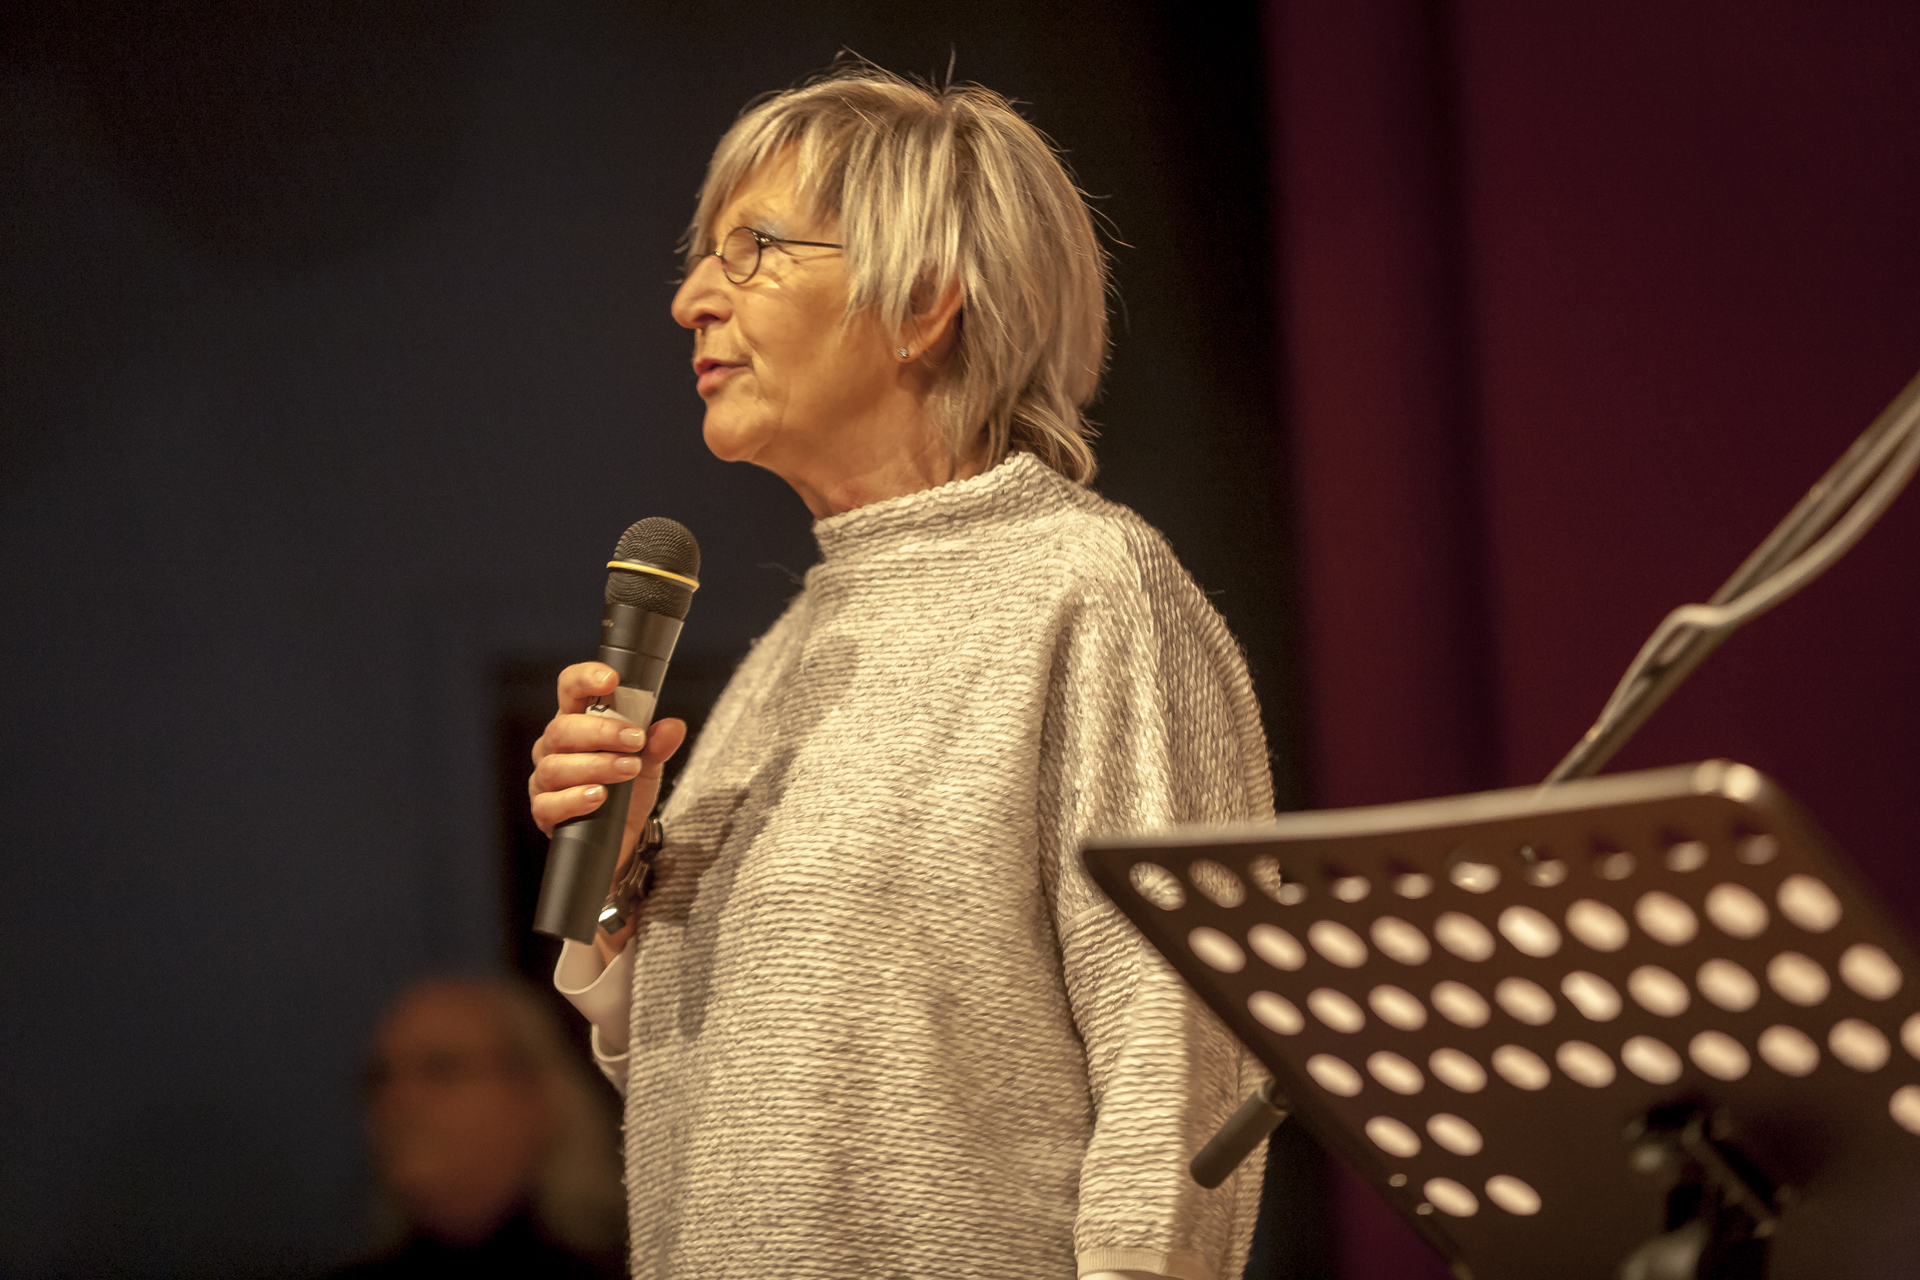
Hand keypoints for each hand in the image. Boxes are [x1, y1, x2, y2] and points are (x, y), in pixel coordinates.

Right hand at [529, 662, 687, 956]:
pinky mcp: (544, 813)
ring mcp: (545, 780)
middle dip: (601, 732)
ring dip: (596, 765)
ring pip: (556, 766)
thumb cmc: (628, 789)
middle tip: (635, 740)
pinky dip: (575, 799)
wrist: (625, 840)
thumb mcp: (648, 762)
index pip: (570, 689)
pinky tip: (598, 798)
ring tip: (628, 769)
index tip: (611, 680)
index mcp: (576, 722)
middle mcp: (554, 747)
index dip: (585, 678)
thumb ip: (658, 743)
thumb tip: (672, 726)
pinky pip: (550, 805)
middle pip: (562, 729)